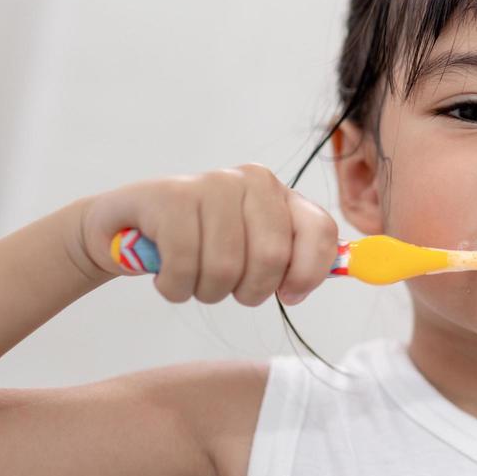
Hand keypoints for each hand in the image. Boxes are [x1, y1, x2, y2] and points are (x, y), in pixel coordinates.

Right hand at [75, 164, 339, 305]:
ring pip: (224, 268)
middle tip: (226, 288)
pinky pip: (183, 266)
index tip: (289, 295)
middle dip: (248, 291)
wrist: (125, 228)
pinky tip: (166, 275)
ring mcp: (210, 184)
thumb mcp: (255, 248)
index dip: (309, 273)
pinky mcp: (168, 197)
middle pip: (272, 259)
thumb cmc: (201, 244)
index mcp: (280, 193)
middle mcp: (251, 181)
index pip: (320, 232)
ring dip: (205, 291)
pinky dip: (174, 287)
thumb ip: (299, 257)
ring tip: (192, 277)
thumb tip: (351, 268)